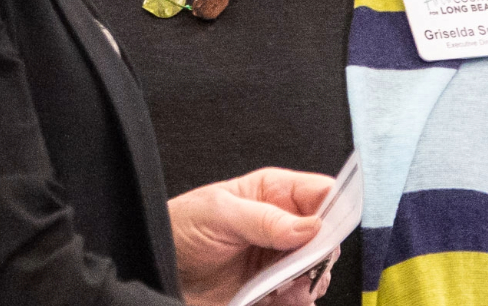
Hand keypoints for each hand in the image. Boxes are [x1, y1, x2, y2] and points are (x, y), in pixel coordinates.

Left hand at [170, 166, 333, 305]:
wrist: (153, 268)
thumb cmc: (178, 227)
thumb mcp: (219, 213)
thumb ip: (264, 218)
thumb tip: (309, 227)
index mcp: (273, 193)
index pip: (321, 193)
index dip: (333, 209)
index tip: (328, 232)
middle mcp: (281, 225)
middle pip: (325, 237)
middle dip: (321, 254)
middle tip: (305, 267)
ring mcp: (276, 258)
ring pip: (316, 269)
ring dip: (309, 281)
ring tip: (290, 288)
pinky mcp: (268, 289)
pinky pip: (297, 296)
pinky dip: (297, 301)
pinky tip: (283, 299)